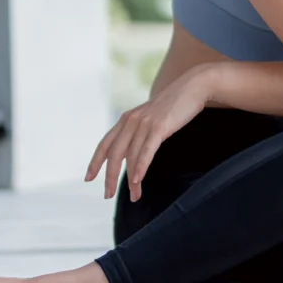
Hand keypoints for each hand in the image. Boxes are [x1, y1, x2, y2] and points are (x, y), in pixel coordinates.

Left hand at [85, 64, 213, 201]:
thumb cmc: (175, 104)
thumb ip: (139, 131)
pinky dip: (140, 167)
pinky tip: (137, 180)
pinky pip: (146, 150)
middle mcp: (131, 121)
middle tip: (108, 195)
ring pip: (131, 156)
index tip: (89, 178)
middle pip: (114, 154)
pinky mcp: (159, 126)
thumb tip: (133, 151)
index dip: (95, 162)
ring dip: (131, 179)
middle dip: (110, 177)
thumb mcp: (151, 117)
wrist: (193, 86)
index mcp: (127, 119)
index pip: (105, 144)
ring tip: (134, 196)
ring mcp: (145, 123)